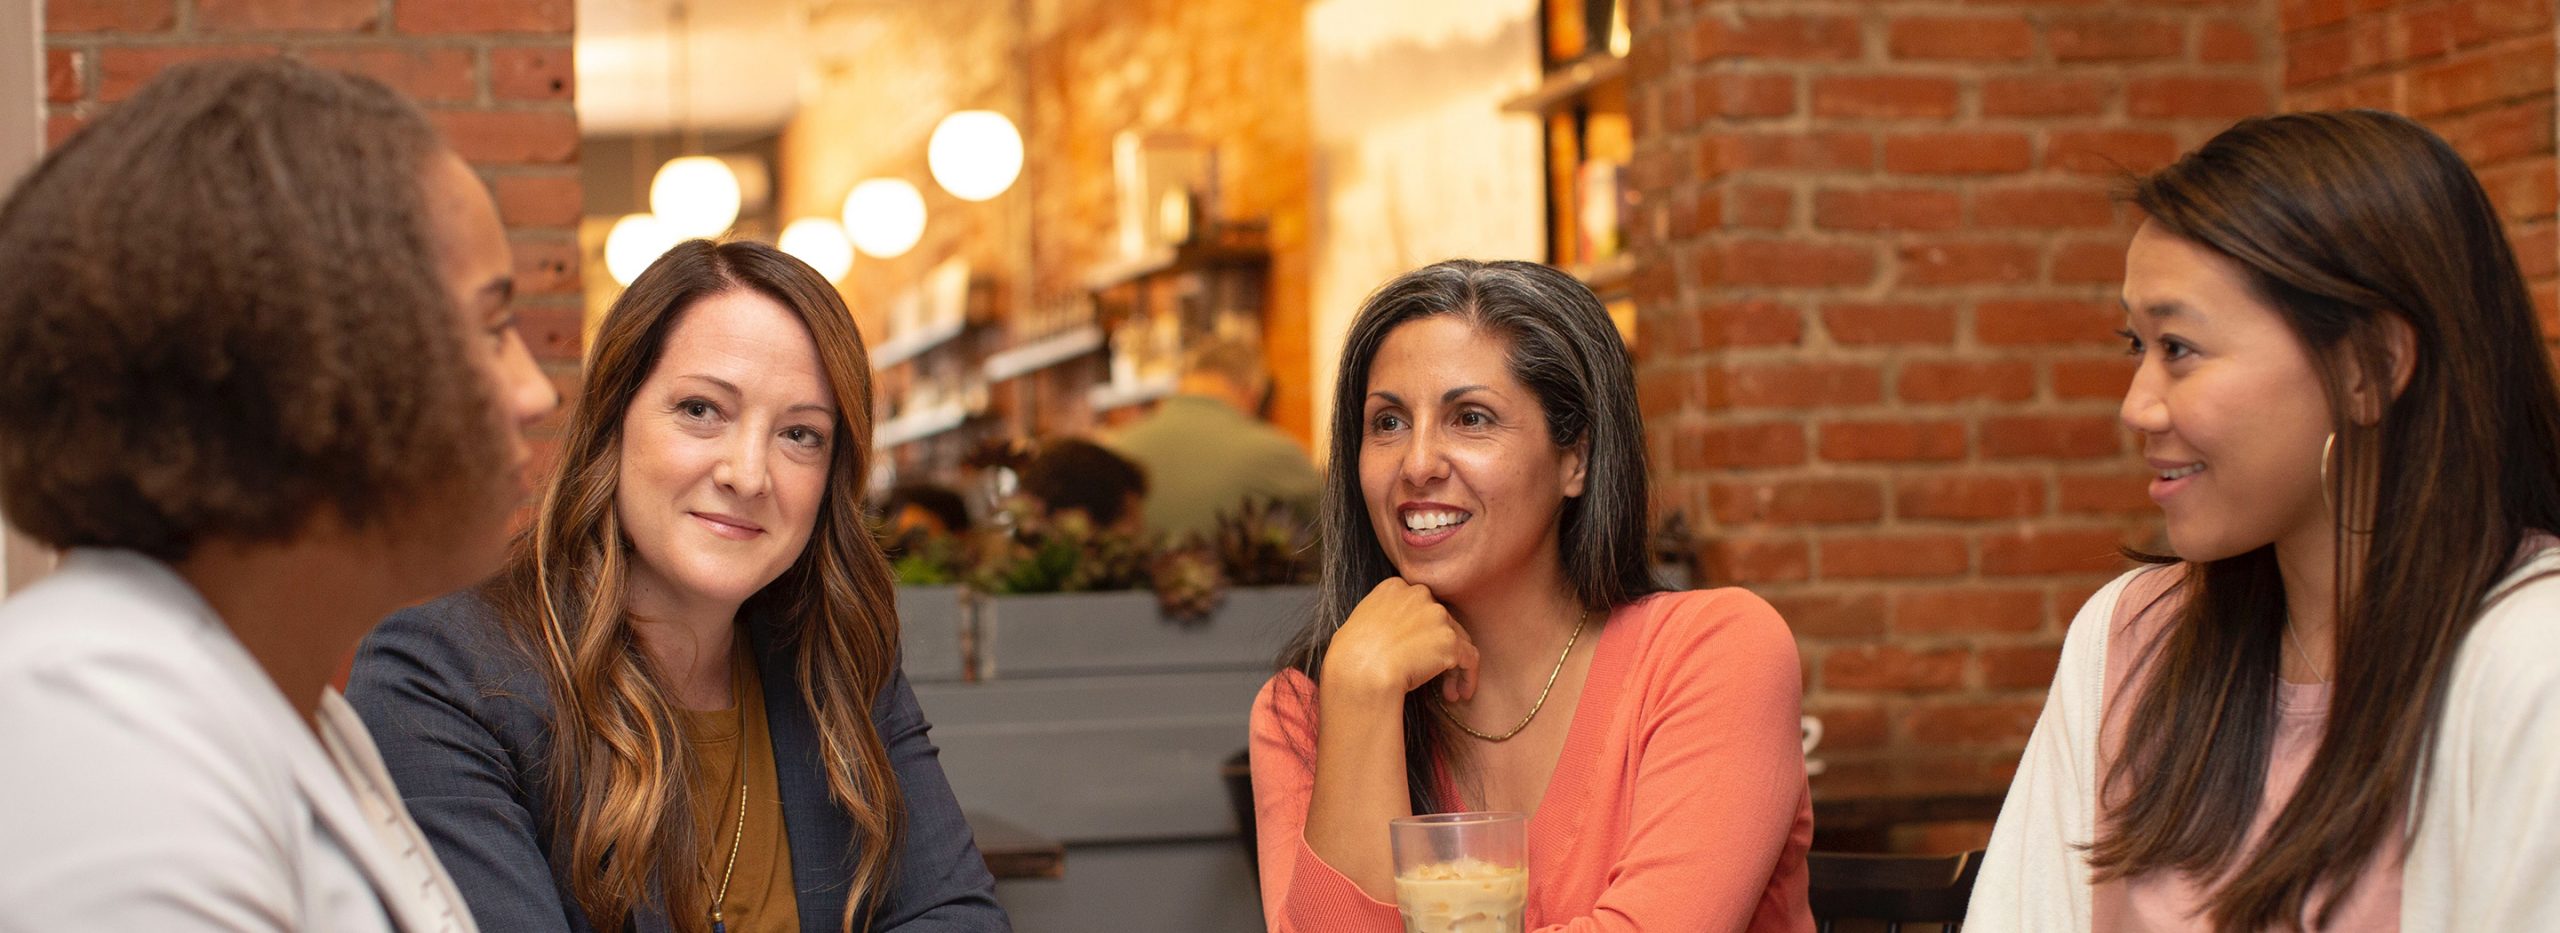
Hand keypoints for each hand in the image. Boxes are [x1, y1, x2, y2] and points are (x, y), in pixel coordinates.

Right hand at [1321, 577, 1478, 703]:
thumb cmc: (1349, 656)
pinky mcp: (1450, 641)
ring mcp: (1437, 616)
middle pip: (1441, 621)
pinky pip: (1469, 658)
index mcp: (1394, 587)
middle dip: (1440, 648)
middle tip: (1435, 674)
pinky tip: (1460, 694)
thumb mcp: (1358, 623)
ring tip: (1448, 692)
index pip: (1419, 606)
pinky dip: (1468, 677)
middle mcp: (1419, 594)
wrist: (1359, 672)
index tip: (1418, 652)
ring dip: (1453, 666)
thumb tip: (1386, 636)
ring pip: (1458, 640)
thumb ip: (1379, 618)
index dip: (1422, 631)